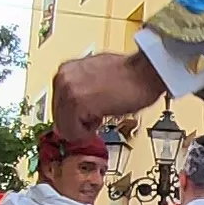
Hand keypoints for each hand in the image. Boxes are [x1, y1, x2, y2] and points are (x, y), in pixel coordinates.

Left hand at [50, 52, 165, 136]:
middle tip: (97, 115)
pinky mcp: (76, 103)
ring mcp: (68, 90)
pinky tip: (102, 117)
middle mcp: (62, 78)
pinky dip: (88, 133)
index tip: (86, 117)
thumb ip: (81, 92)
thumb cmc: (130, 75)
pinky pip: (74, 133)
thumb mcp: (96, 78)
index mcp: (65, 71)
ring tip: (101, 114)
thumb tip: (76, 110)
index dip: (75, 117)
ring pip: (65, 128)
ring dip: (83, 128)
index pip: (57, 108)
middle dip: (78, 123)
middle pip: (58, 119)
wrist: (146, 72)